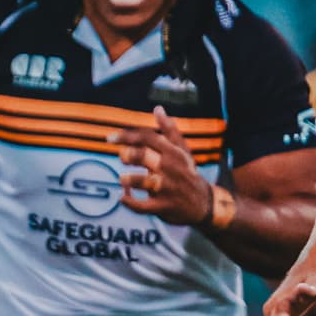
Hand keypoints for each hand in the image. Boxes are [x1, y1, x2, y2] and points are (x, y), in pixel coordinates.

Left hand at [117, 112, 223, 229]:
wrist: (204, 203)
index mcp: (172, 152)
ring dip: (130, 179)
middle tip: (122, 158)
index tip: (110, 138)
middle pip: (145, 156)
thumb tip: (157, 108)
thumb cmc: (187, 172)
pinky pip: (143, 206)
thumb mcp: (182, 150)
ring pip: (145, 182)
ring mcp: (167, 188)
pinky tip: (122, 197)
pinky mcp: (164, 206)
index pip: (148, 138)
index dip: (127, 136)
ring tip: (123, 179)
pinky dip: (129, 202)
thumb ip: (169, 130)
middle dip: (129, 155)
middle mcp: (170, 168)